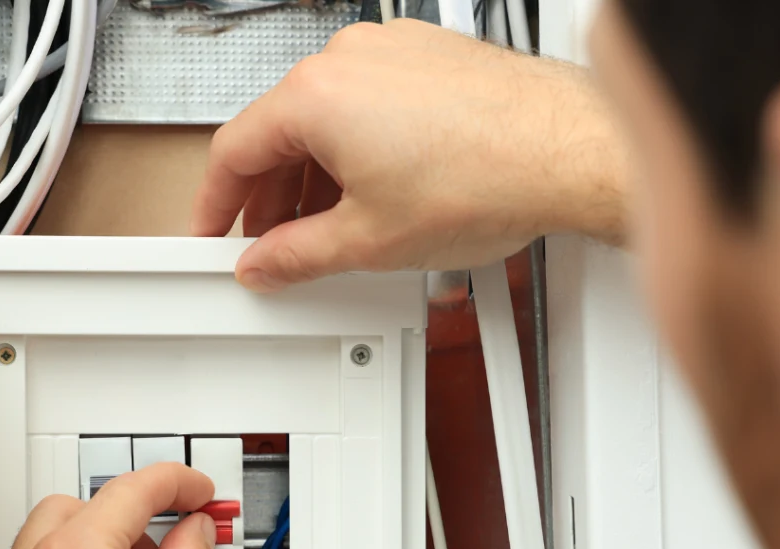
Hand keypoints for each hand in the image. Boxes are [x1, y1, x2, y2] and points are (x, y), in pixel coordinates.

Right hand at [192, 20, 631, 289]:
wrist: (567, 152)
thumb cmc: (485, 178)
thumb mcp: (367, 241)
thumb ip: (297, 257)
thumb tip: (264, 264)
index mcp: (316, 96)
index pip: (234, 152)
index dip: (214, 205)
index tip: (211, 234)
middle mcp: (348, 59)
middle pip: (277, 135)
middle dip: (268, 200)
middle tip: (270, 248)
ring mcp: (390, 54)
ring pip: (322, 122)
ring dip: (312, 181)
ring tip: (325, 234)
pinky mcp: (425, 61)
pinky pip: (364, 108)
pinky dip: (352, 154)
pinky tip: (368, 197)